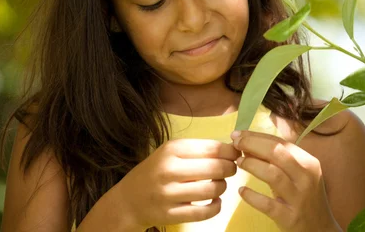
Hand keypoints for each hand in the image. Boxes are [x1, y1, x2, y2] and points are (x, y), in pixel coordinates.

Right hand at [115, 139, 240, 228]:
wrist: (128, 199)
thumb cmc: (156, 171)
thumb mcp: (171, 152)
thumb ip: (199, 149)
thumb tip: (234, 149)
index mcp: (172, 149)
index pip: (213, 148)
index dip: (231, 152)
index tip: (235, 154)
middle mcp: (169, 170)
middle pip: (216, 168)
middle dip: (230, 169)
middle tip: (230, 169)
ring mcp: (168, 194)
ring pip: (213, 190)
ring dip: (223, 187)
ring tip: (219, 185)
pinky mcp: (170, 215)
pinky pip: (205, 212)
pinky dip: (216, 206)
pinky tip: (214, 201)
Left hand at [230, 130, 340, 231]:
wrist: (320, 229)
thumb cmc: (305, 197)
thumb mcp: (299, 175)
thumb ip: (279, 160)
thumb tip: (249, 145)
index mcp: (308, 162)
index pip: (281, 143)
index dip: (257, 136)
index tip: (239, 134)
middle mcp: (306, 177)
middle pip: (277, 153)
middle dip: (253, 144)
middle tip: (235, 143)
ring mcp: (299, 198)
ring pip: (273, 175)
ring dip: (252, 165)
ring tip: (238, 162)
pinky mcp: (290, 217)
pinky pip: (268, 204)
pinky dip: (252, 196)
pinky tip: (242, 191)